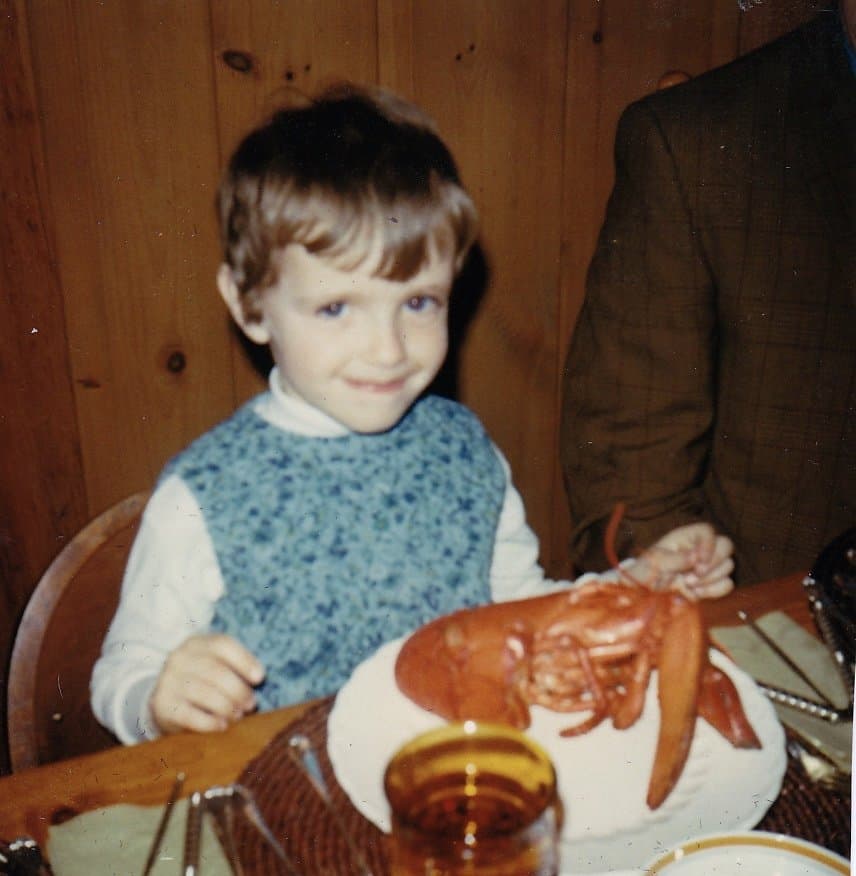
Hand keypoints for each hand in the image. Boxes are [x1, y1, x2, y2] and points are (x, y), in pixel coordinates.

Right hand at [149, 634, 264, 734]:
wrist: (164, 701)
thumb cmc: (201, 681)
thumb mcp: (215, 665)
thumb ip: (235, 665)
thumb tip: (259, 676)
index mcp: (195, 643)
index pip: (223, 645)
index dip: (245, 660)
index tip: (260, 678)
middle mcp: (179, 658)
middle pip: (216, 671)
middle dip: (239, 690)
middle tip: (251, 704)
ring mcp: (168, 681)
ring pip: (205, 693)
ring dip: (227, 707)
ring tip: (238, 715)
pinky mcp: (162, 705)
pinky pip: (190, 715)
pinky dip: (210, 722)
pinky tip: (222, 726)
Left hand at [640, 523, 734, 599]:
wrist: (645, 593)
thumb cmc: (646, 571)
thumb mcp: (654, 563)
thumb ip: (674, 559)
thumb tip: (695, 557)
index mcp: (685, 537)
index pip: (707, 531)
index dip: (708, 544)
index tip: (698, 561)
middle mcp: (700, 549)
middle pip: (726, 545)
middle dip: (713, 563)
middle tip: (694, 575)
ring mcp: (709, 565)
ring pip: (728, 566)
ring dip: (710, 579)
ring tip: (688, 585)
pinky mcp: (712, 583)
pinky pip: (727, 584)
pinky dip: (714, 591)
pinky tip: (696, 593)